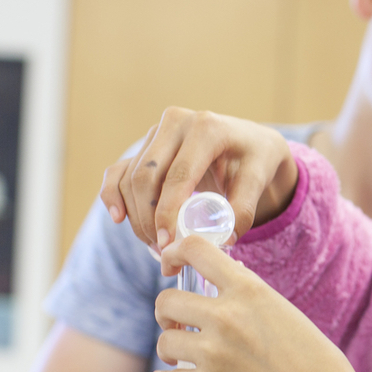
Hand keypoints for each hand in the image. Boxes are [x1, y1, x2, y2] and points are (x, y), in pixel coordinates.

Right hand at [99, 108, 299, 255]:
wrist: (250, 141)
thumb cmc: (255, 159)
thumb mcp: (258, 179)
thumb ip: (243, 209)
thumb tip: (224, 240)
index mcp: (206, 128)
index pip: (177, 175)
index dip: (167, 212)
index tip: (167, 243)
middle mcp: (177, 122)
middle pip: (146, 177)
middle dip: (149, 218)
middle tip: (162, 249)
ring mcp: (157, 132)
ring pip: (131, 178)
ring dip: (136, 215)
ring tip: (155, 243)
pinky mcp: (145, 145)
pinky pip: (119, 171)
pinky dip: (113, 195)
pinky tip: (118, 217)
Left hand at [148, 235, 371, 371]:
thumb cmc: (316, 362)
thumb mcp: (284, 313)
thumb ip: (251, 299)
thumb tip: (221, 287)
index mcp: (249, 290)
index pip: (196, 249)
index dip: (174, 251)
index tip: (170, 264)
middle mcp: (226, 316)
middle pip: (167, 300)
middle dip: (166, 312)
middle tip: (178, 324)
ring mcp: (212, 353)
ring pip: (164, 340)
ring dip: (169, 348)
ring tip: (181, 356)